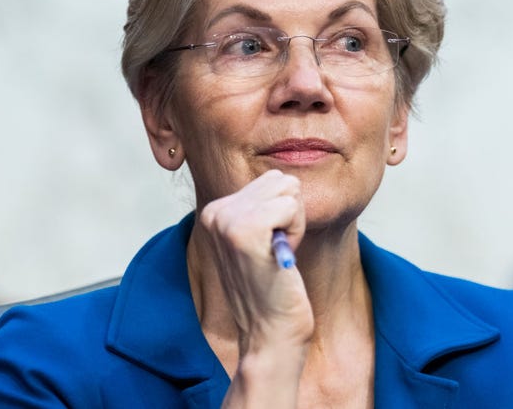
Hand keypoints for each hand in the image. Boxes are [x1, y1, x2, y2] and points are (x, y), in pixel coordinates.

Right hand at [199, 169, 313, 364]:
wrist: (269, 334)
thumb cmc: (273, 289)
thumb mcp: (261, 239)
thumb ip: (263, 207)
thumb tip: (285, 179)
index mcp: (216, 211)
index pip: (273, 180)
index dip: (284, 215)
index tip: (269, 247)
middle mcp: (216, 211)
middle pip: (282, 180)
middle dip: (291, 214)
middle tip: (276, 251)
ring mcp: (226, 220)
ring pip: (289, 190)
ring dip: (295, 222)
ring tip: (277, 253)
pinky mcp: (244, 231)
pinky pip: (291, 206)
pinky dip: (296, 232)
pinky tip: (281, 257)